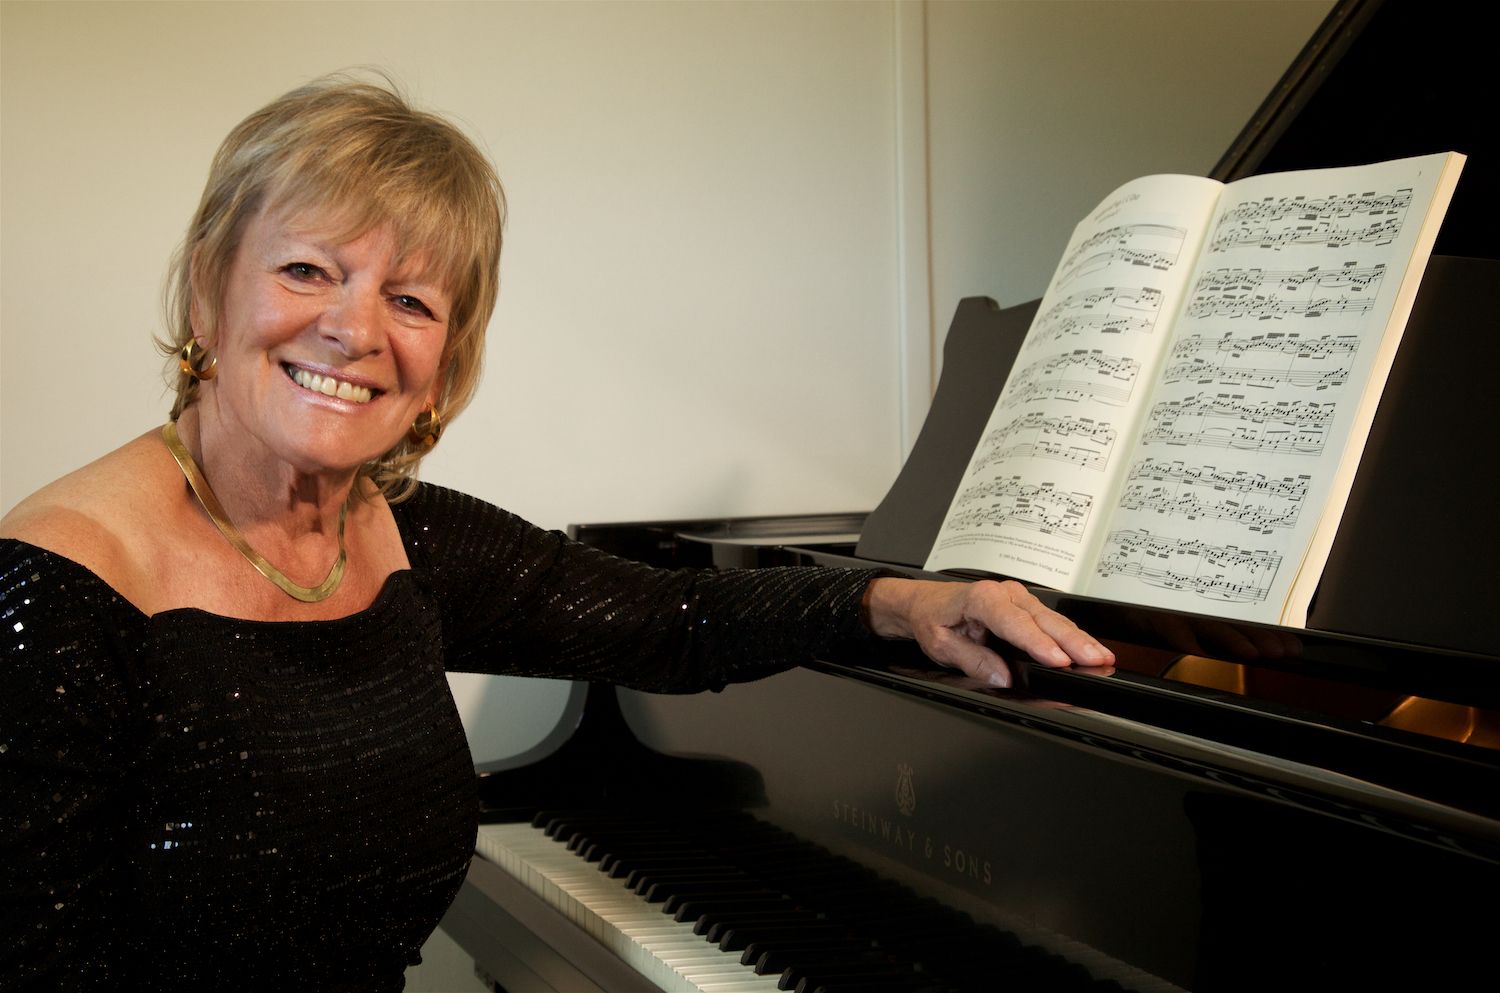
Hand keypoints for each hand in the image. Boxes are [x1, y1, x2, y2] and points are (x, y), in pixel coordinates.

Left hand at [863, 577, 1113, 688]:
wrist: (924, 602)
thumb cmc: (932, 618)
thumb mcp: (941, 644)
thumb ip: (972, 659)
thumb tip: (1001, 675)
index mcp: (981, 598)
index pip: (1015, 623)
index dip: (1039, 644)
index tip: (1058, 661)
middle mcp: (1003, 593)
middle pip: (1043, 620)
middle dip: (1072, 642)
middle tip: (1096, 661)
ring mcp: (1017, 598)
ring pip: (1053, 620)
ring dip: (1078, 639)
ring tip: (1102, 657)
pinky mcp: (1024, 606)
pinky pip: (1050, 621)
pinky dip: (1071, 636)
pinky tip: (1088, 648)